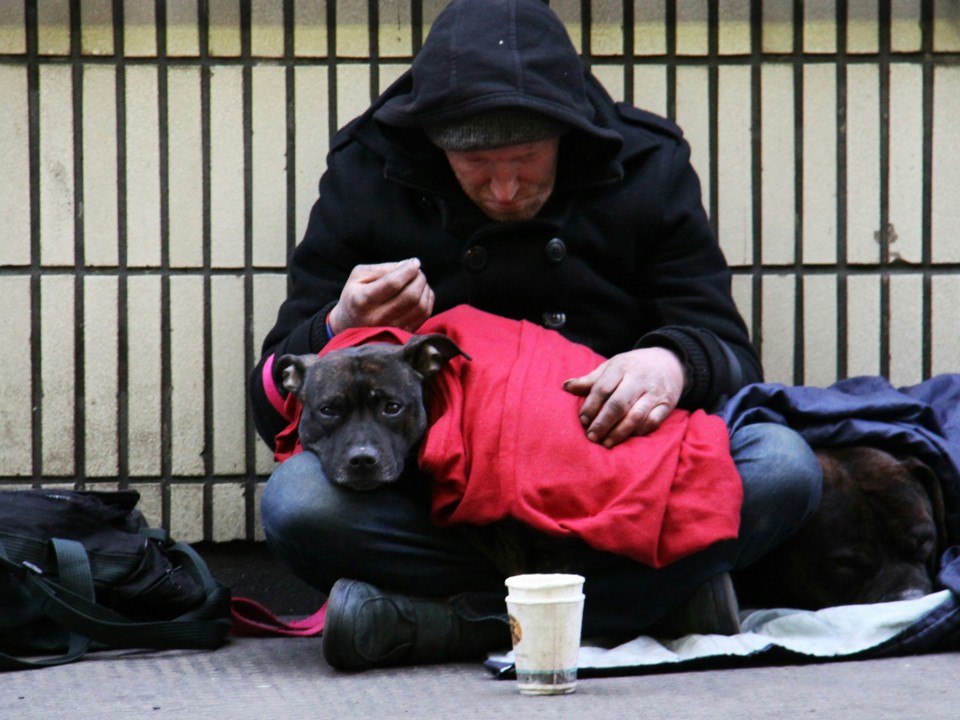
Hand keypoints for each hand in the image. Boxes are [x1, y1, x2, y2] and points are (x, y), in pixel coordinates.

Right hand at [328, 258, 434, 332]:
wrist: (348, 325)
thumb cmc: (355, 295)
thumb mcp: (359, 276)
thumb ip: (383, 268)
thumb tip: (410, 265)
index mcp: (362, 300)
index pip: (393, 283)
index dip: (408, 270)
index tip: (414, 262)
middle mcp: (376, 318)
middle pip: (410, 296)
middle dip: (419, 278)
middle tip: (417, 271)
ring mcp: (390, 329)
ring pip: (420, 307)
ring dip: (425, 289)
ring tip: (419, 281)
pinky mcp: (401, 334)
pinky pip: (424, 316)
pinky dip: (428, 300)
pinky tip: (422, 293)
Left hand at [562, 347, 686, 447]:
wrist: (670, 362)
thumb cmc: (633, 367)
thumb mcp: (612, 367)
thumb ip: (590, 379)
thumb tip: (565, 387)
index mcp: (621, 367)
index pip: (602, 388)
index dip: (591, 406)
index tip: (582, 420)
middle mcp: (639, 379)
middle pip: (618, 404)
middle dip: (603, 423)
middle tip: (591, 437)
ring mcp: (654, 393)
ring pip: (636, 416)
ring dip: (619, 432)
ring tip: (606, 443)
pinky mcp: (667, 405)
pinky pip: (653, 422)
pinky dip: (639, 432)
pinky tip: (627, 438)